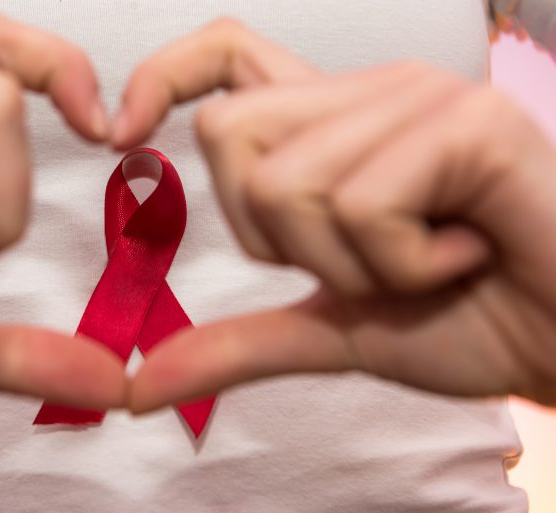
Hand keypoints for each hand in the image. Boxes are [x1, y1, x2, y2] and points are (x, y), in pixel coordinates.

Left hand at [124, 36, 555, 409]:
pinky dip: (400, 263)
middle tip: (363, 257)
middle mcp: (367, 94)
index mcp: (331, 129)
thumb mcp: (329, 330)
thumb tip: (138, 386)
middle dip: (276, 234)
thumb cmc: (465, 318)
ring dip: (348, 261)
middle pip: (229, 135)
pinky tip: (460, 252)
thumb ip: (235, 344)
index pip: (227, 57)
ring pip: (288, 181)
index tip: (120, 131)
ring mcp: (416, 99)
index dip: (164, 76)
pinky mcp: (465, 123)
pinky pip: (363, 202)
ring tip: (421, 261)